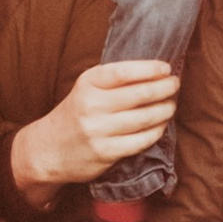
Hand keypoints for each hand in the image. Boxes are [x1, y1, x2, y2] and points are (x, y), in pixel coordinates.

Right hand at [7, 58, 179, 202]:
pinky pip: (140, 140)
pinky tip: (161, 126)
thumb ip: (112, 80)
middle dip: (164, 88)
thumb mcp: (85, 89)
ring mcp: (98, 130)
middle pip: (139, 94)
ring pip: (144, 118)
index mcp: (87, 84)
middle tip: (174, 85)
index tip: (166, 69)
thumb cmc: (75, 114)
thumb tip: (154, 71)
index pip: (123, 72)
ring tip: (171, 105)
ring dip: (164, 110)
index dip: (149, 69)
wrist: (48, 149)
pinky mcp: (105, 152)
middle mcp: (91, 105)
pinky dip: (156, 132)